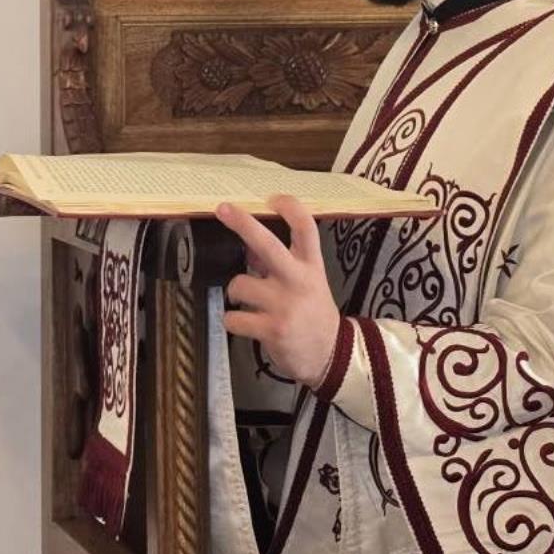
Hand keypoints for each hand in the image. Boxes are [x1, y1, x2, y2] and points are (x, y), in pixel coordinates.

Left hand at [216, 195, 340, 388]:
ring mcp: (284, 305)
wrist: (331, 356)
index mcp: (311, 265)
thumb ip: (281, 263)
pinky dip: (233, 320)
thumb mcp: (307, 282)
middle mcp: (298, 280)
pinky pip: (234, 318)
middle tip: (222, 209)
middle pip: (268, 244)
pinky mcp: (272, 329)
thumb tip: (248, 244)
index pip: (306, 228)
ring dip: (235, 293)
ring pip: (238, 285)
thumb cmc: (313, 313)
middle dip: (243, 224)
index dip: (290, 208)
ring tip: (246, 302)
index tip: (273, 198)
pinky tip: (245, 324)